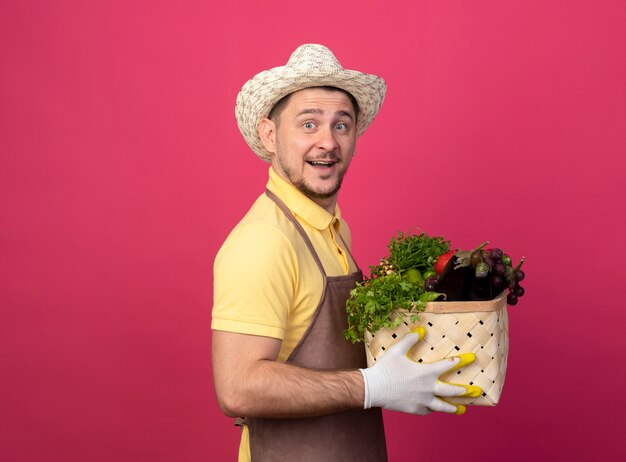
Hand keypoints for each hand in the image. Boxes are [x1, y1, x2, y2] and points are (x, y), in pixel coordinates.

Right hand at [360, 327, 481, 414]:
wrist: (374, 389)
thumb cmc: (385, 368)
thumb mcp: (397, 350)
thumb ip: (410, 339)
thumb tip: (421, 329)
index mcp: (426, 373)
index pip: (448, 365)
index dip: (461, 360)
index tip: (472, 358)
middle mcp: (428, 389)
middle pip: (452, 391)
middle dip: (466, 391)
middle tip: (476, 391)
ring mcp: (422, 401)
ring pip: (442, 406)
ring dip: (454, 408)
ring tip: (462, 410)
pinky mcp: (415, 409)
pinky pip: (428, 410)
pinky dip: (433, 409)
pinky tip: (434, 408)